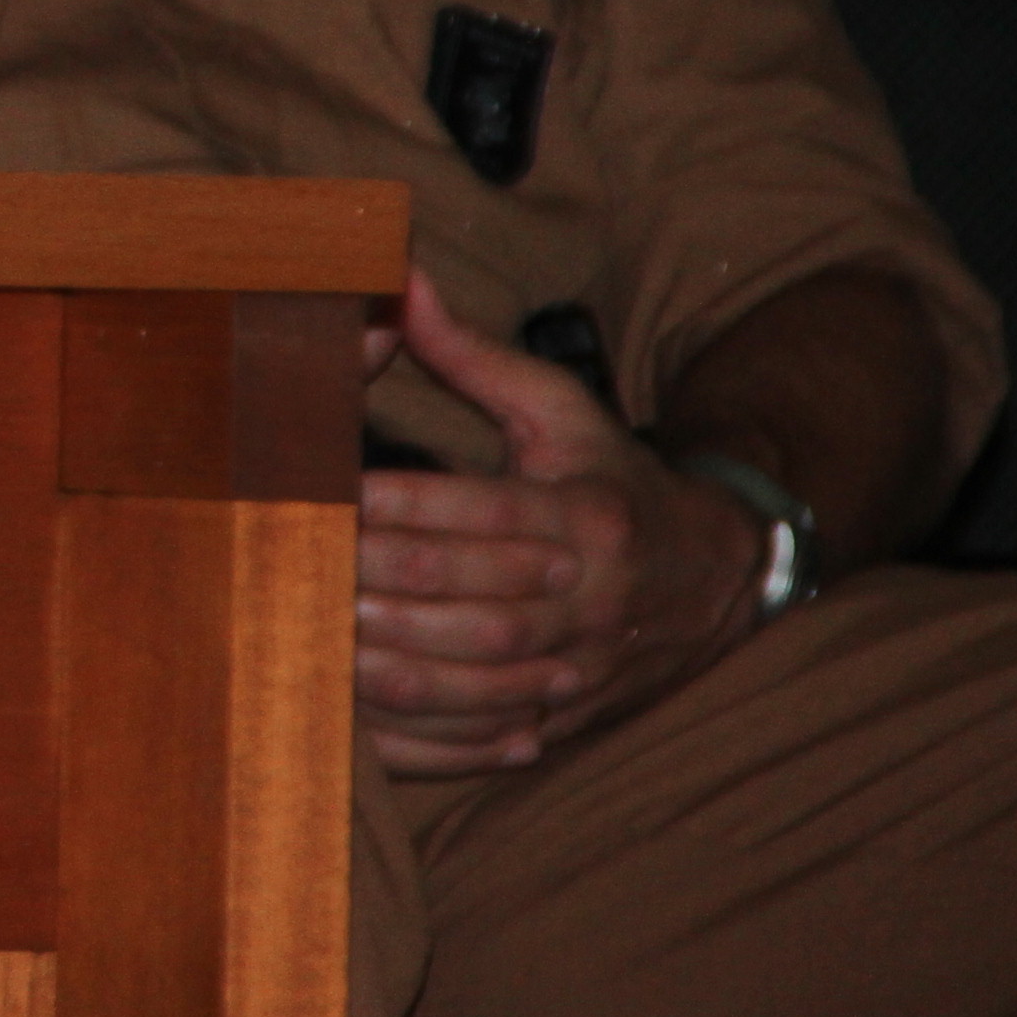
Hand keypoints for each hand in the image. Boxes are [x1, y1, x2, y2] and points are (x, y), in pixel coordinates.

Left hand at [354, 272, 770, 776]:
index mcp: (591, 518)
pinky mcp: (568, 718)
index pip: (486, 514)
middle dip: (386, 587)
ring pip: (482, 679)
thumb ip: (472, 352)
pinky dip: (425, 736)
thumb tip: (399, 278)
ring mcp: (583, 669)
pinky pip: (490, 738)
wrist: (720, 578)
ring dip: (393, 666)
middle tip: (297, 569)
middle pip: (477, 600)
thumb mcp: (559, 409)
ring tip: (311, 637)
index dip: (404, 505)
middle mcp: (593, 600)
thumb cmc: (615, 480)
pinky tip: (358, 716)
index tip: (328, 493)